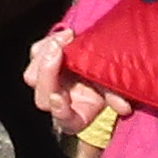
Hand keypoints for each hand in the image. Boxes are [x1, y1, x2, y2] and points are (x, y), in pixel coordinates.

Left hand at [26, 26, 118, 142]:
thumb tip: (125, 107)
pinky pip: (36, 54)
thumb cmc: (108, 77)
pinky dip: (48, 43)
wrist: (103, 54)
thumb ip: (116, 96)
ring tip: (68, 38)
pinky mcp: (39, 64)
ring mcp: (47, 84)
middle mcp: (59, 102)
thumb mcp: (114, 86)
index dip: (60, 113)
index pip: (65, 121)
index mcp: (77, 115)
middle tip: (60, 50)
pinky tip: (66, 36)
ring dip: (47, 55)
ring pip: (32, 76)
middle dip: (47, 74)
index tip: (59, 98)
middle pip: (42, 99)